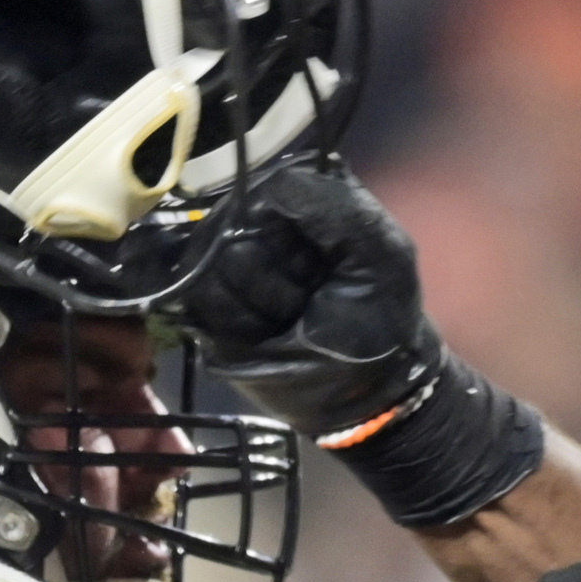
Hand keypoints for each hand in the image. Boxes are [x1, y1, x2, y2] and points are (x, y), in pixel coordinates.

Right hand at [172, 158, 440, 443]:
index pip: (271, 186)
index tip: (327, 260)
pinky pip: (199, 294)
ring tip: (293, 315)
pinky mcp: (206, 306)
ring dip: (263, 298)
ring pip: (215, 258)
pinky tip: (270, 333)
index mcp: (303, 201)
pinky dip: (240, 320)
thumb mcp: (381, 250)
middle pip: (237, 221)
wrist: (363, 395)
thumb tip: (267, 188)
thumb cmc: (379, 319)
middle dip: (280, 266)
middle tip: (311, 294)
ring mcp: (226, 264)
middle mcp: (259, 224)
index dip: (296, 227)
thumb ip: (334, 203)